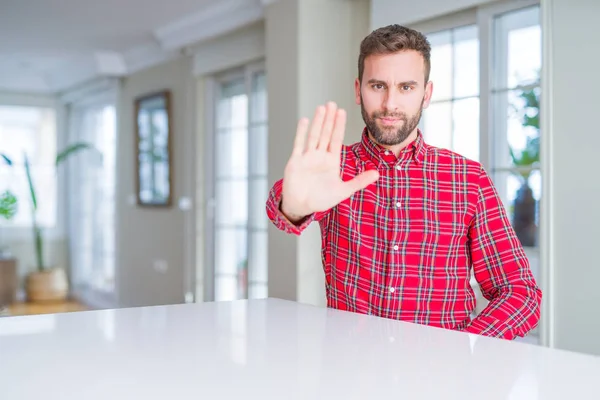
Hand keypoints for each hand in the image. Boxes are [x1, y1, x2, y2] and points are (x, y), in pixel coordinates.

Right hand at [281, 102, 378, 221]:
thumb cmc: (321, 199)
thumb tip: (378, 173)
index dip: (339, 126)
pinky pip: (299, 144)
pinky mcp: (296, 161)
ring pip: (313, 136)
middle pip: (325, 133)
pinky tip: (304, 121)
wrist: (301, 206)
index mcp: (331, 161)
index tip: (342, 112)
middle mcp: (320, 156)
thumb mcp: (343, 191)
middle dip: (329, 119)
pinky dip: (301, 133)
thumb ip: (359, 181)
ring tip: (321, 108)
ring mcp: (307, 157)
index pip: (336, 139)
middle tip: (332, 103)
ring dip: (317, 122)